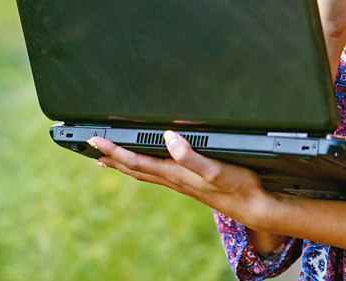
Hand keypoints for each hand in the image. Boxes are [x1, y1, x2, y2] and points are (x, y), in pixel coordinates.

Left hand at [87, 131, 274, 229]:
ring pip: (144, 173)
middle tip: (92, 147)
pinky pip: (157, 175)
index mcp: (175, 174)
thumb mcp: (215, 169)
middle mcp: (173, 180)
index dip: (115, 150)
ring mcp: (181, 183)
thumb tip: (168, 138)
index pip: (137, 161)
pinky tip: (148, 166)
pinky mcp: (190, 184)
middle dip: (112, 157)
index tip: (96, 140)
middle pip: (134, 168)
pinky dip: (143, 168)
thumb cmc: (238, 187)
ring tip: (109, 159)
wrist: (254, 207)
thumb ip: (191, 155)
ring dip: (124, 164)